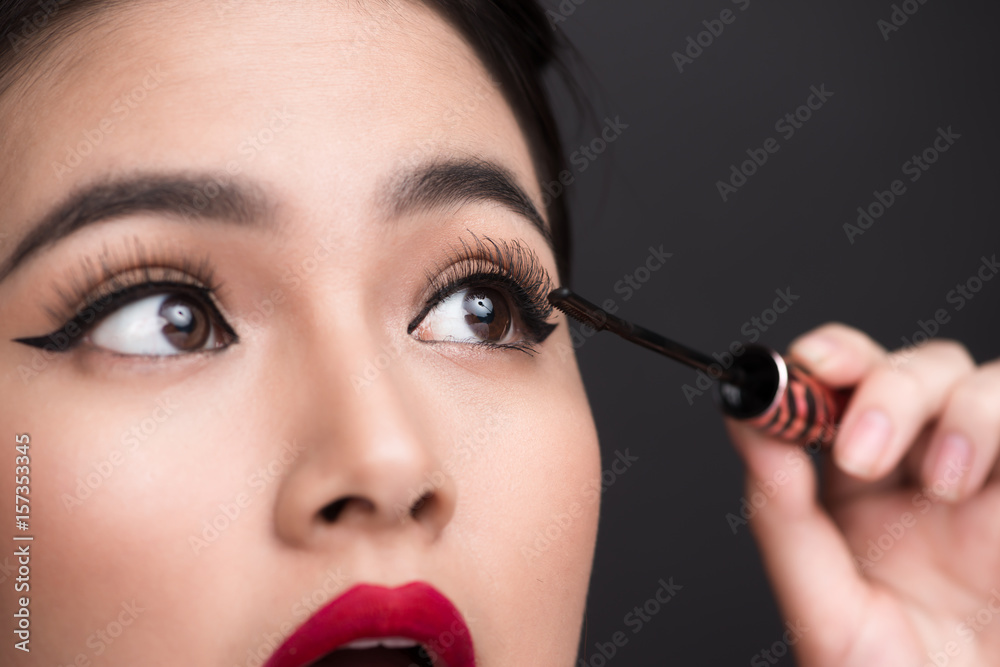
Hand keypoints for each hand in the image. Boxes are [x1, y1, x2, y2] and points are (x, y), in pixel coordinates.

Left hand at [725, 323, 999, 666]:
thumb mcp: (823, 607)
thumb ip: (783, 514)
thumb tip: (745, 423)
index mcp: (856, 487)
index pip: (846, 384)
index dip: (833, 356)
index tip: (813, 364)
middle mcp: (922, 471)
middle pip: (918, 369)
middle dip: (889, 390)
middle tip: (863, 455)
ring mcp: (988, 482)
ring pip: (985, 383)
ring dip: (965, 413)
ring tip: (944, 485)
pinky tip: (984, 486)